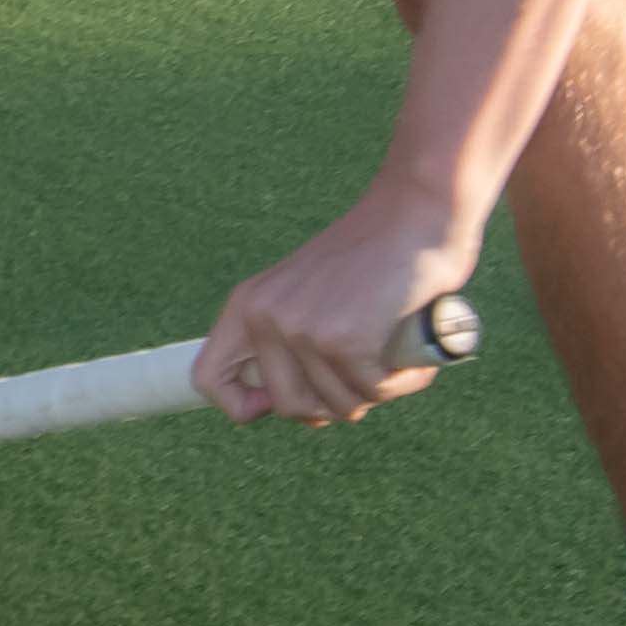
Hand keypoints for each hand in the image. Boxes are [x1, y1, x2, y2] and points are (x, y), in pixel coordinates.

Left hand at [202, 195, 482, 425]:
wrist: (417, 212)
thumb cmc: (374, 258)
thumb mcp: (310, 294)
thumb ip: (291, 343)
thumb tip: (302, 413)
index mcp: (247, 305)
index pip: (208, 378)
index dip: (240, 406)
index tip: (278, 404)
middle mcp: (265, 317)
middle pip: (287, 406)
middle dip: (332, 405)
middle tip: (364, 377)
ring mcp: (302, 329)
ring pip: (338, 405)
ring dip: (376, 390)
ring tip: (394, 355)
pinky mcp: (344, 341)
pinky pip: (374, 392)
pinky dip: (404, 382)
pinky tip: (414, 359)